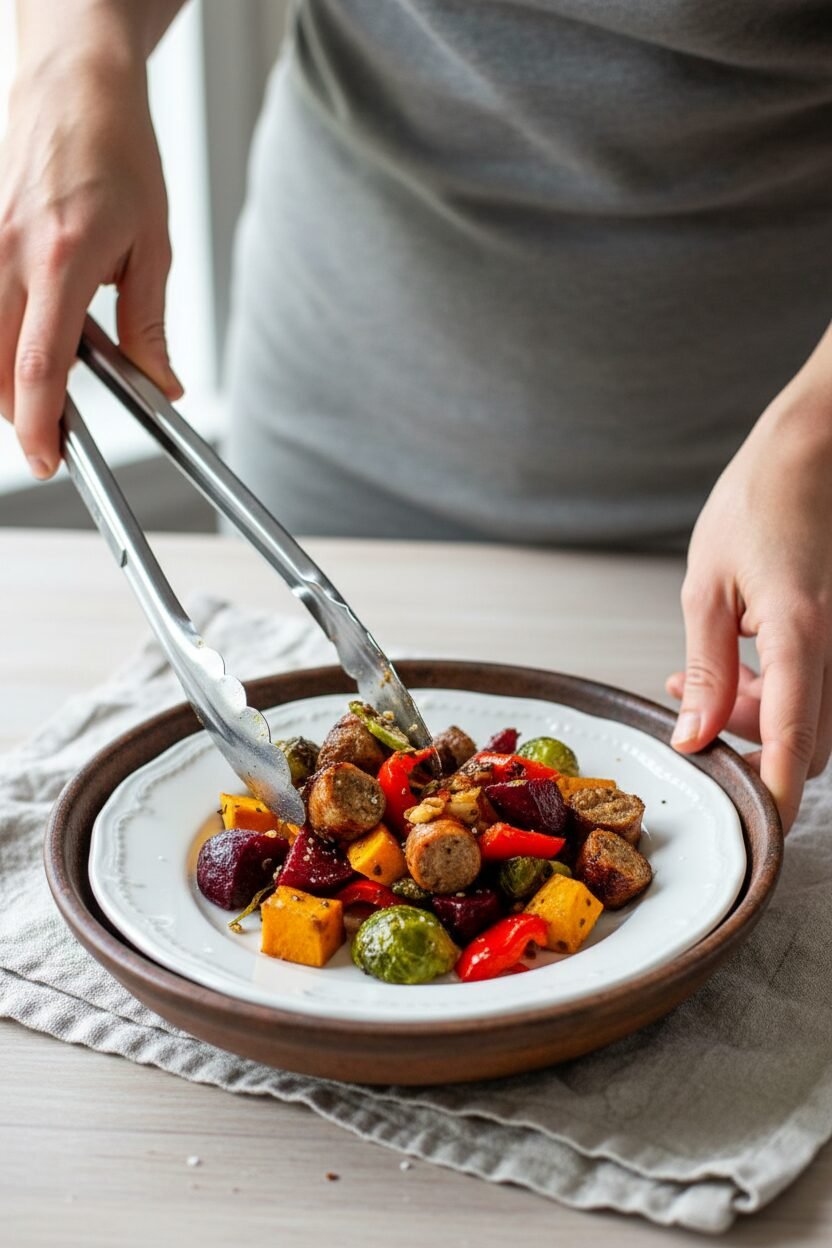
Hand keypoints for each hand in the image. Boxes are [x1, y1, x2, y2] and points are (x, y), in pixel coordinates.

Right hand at [0, 49, 180, 477]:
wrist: (75, 88)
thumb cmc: (117, 154)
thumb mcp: (154, 247)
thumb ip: (150, 324)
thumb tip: (162, 384)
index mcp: (63, 261)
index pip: (38, 365)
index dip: (39, 424)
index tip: (47, 458)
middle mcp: (10, 254)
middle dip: (20, 412)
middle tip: (54, 432)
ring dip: (9, 377)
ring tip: (52, 378)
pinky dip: (3, 337)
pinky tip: (37, 329)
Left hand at [666, 324, 831, 832]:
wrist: (814, 448)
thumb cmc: (756, 502)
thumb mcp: (707, 585)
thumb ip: (707, 670)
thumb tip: (694, 739)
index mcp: (802, 631)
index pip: (796, 741)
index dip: (777, 794)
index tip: (757, 832)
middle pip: (810, 741)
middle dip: (753, 744)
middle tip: (696, 711)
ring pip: (817, 715)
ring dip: (763, 714)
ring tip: (702, 676)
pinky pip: (823, 683)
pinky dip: (782, 687)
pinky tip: (738, 658)